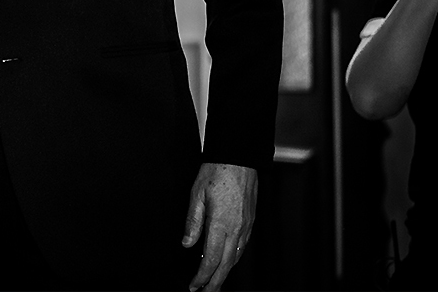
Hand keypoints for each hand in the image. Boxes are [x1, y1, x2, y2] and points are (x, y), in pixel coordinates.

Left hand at [182, 163, 256, 291]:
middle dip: (215, 282)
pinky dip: (234, 258)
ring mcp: (246, 226)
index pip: (210, 259)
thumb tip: (187, 243)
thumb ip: (192, 221)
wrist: (239, 158)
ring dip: (225, 272)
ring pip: (235, 258)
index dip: (202, 276)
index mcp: (220, 223)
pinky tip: (228, 260)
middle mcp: (236, 229)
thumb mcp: (196, 194)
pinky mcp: (250, 221)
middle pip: (225, 264)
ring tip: (214, 281)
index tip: (194, 285)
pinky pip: (242, 247)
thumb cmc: (217, 171)